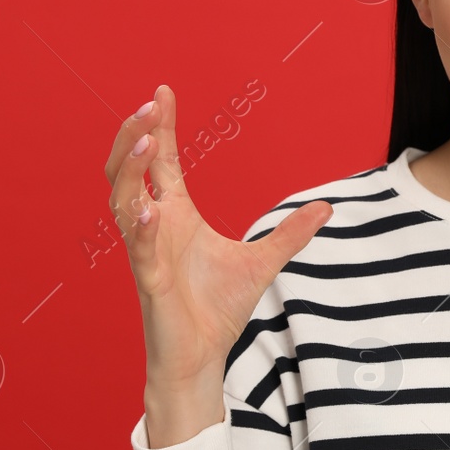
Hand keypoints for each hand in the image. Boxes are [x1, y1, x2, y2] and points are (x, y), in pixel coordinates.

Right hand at [105, 84, 333, 391]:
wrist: (203, 357)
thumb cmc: (219, 309)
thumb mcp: (263, 262)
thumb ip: (291, 233)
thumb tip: (326, 209)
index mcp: (176, 215)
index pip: (162, 162)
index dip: (159, 127)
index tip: (163, 91)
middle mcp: (155, 226)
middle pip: (130, 170)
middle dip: (134, 136)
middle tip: (147, 104)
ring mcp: (147, 252)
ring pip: (123, 201)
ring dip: (131, 170)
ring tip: (144, 141)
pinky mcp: (149, 281)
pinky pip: (138, 248)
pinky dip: (139, 226)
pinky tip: (147, 205)